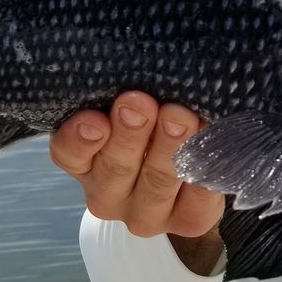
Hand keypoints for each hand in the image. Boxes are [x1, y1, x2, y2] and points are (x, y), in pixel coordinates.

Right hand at [50, 91, 223, 272]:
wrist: (187, 178)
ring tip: (181, 116)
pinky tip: (211, 138)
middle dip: (131, 134)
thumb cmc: (151, 124)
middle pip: (116, 167)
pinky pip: (198, 197)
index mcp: (85, 162)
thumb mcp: (129, 107)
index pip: (69, 153)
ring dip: (170, 147)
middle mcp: (109, 194)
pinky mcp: (189, 222)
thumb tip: (141, 58)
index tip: (95, 119)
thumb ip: (125, 93)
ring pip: (157, 182)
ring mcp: (147, 214)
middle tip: (141, 103)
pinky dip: (206, 167)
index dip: (79, 138)